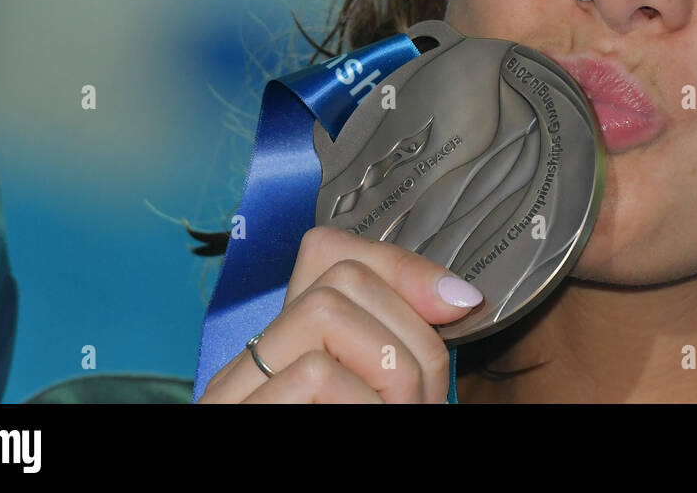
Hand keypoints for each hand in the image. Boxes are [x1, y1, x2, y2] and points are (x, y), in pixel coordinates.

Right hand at [196, 226, 483, 402]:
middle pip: (339, 276)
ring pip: (326, 310)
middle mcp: (246, 369)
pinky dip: (366, 406)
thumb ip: (402, 350)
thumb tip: (462, 296)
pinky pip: (314, 374)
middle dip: (410, 332)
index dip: (404, 266)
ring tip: (403, 416)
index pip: (329, 251)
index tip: (462, 304)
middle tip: (428, 398)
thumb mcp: (386, 397)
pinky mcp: (236, 415)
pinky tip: (374, 428)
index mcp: (282, 356)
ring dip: (394, 371)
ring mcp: (234, 392)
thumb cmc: (361, 445)